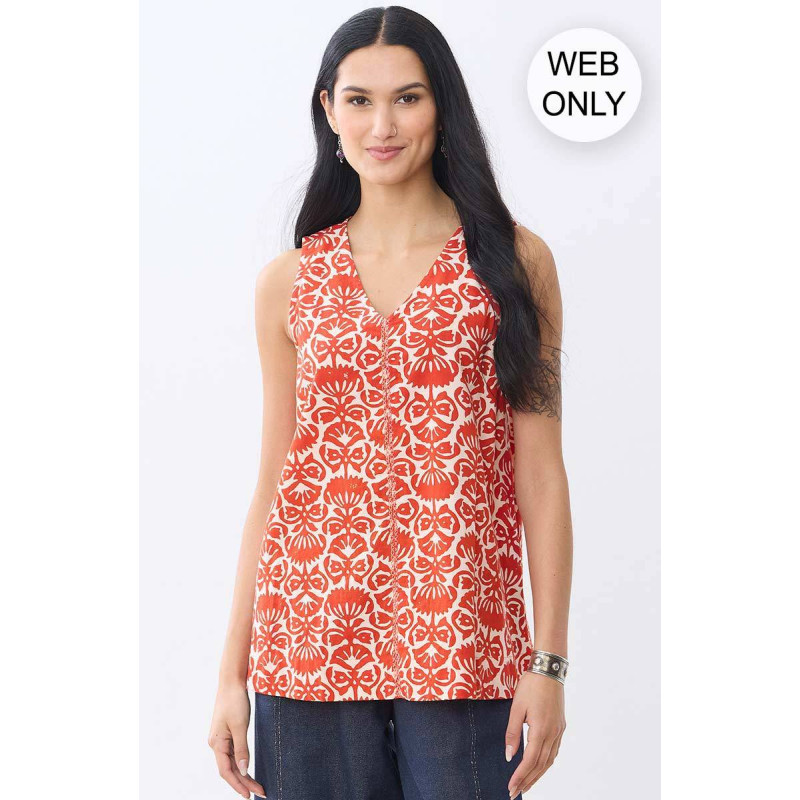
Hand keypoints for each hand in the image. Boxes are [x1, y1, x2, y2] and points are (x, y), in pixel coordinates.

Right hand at [208, 682, 265, 798]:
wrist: (231, 682)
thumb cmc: (235, 701)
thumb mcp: (240, 726)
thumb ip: (242, 749)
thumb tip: (244, 771)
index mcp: (217, 743)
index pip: (227, 771)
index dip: (238, 785)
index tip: (249, 795)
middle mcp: (216, 743)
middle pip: (230, 769)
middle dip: (244, 782)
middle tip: (260, 792)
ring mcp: (221, 739)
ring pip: (232, 762)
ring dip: (243, 774)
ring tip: (256, 785)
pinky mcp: (227, 733)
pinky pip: (233, 753)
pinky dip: (241, 763)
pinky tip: (248, 770)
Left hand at [505, 671, 566, 796]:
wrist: (549, 670)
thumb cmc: (531, 686)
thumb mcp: (516, 707)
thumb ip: (512, 733)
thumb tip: (509, 755)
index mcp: (540, 729)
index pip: (529, 761)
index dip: (520, 776)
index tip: (511, 787)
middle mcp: (553, 733)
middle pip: (540, 765)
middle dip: (528, 780)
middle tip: (515, 792)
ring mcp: (559, 730)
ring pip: (549, 760)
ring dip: (538, 774)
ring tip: (526, 784)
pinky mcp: (561, 726)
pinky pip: (554, 751)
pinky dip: (546, 763)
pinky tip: (539, 767)